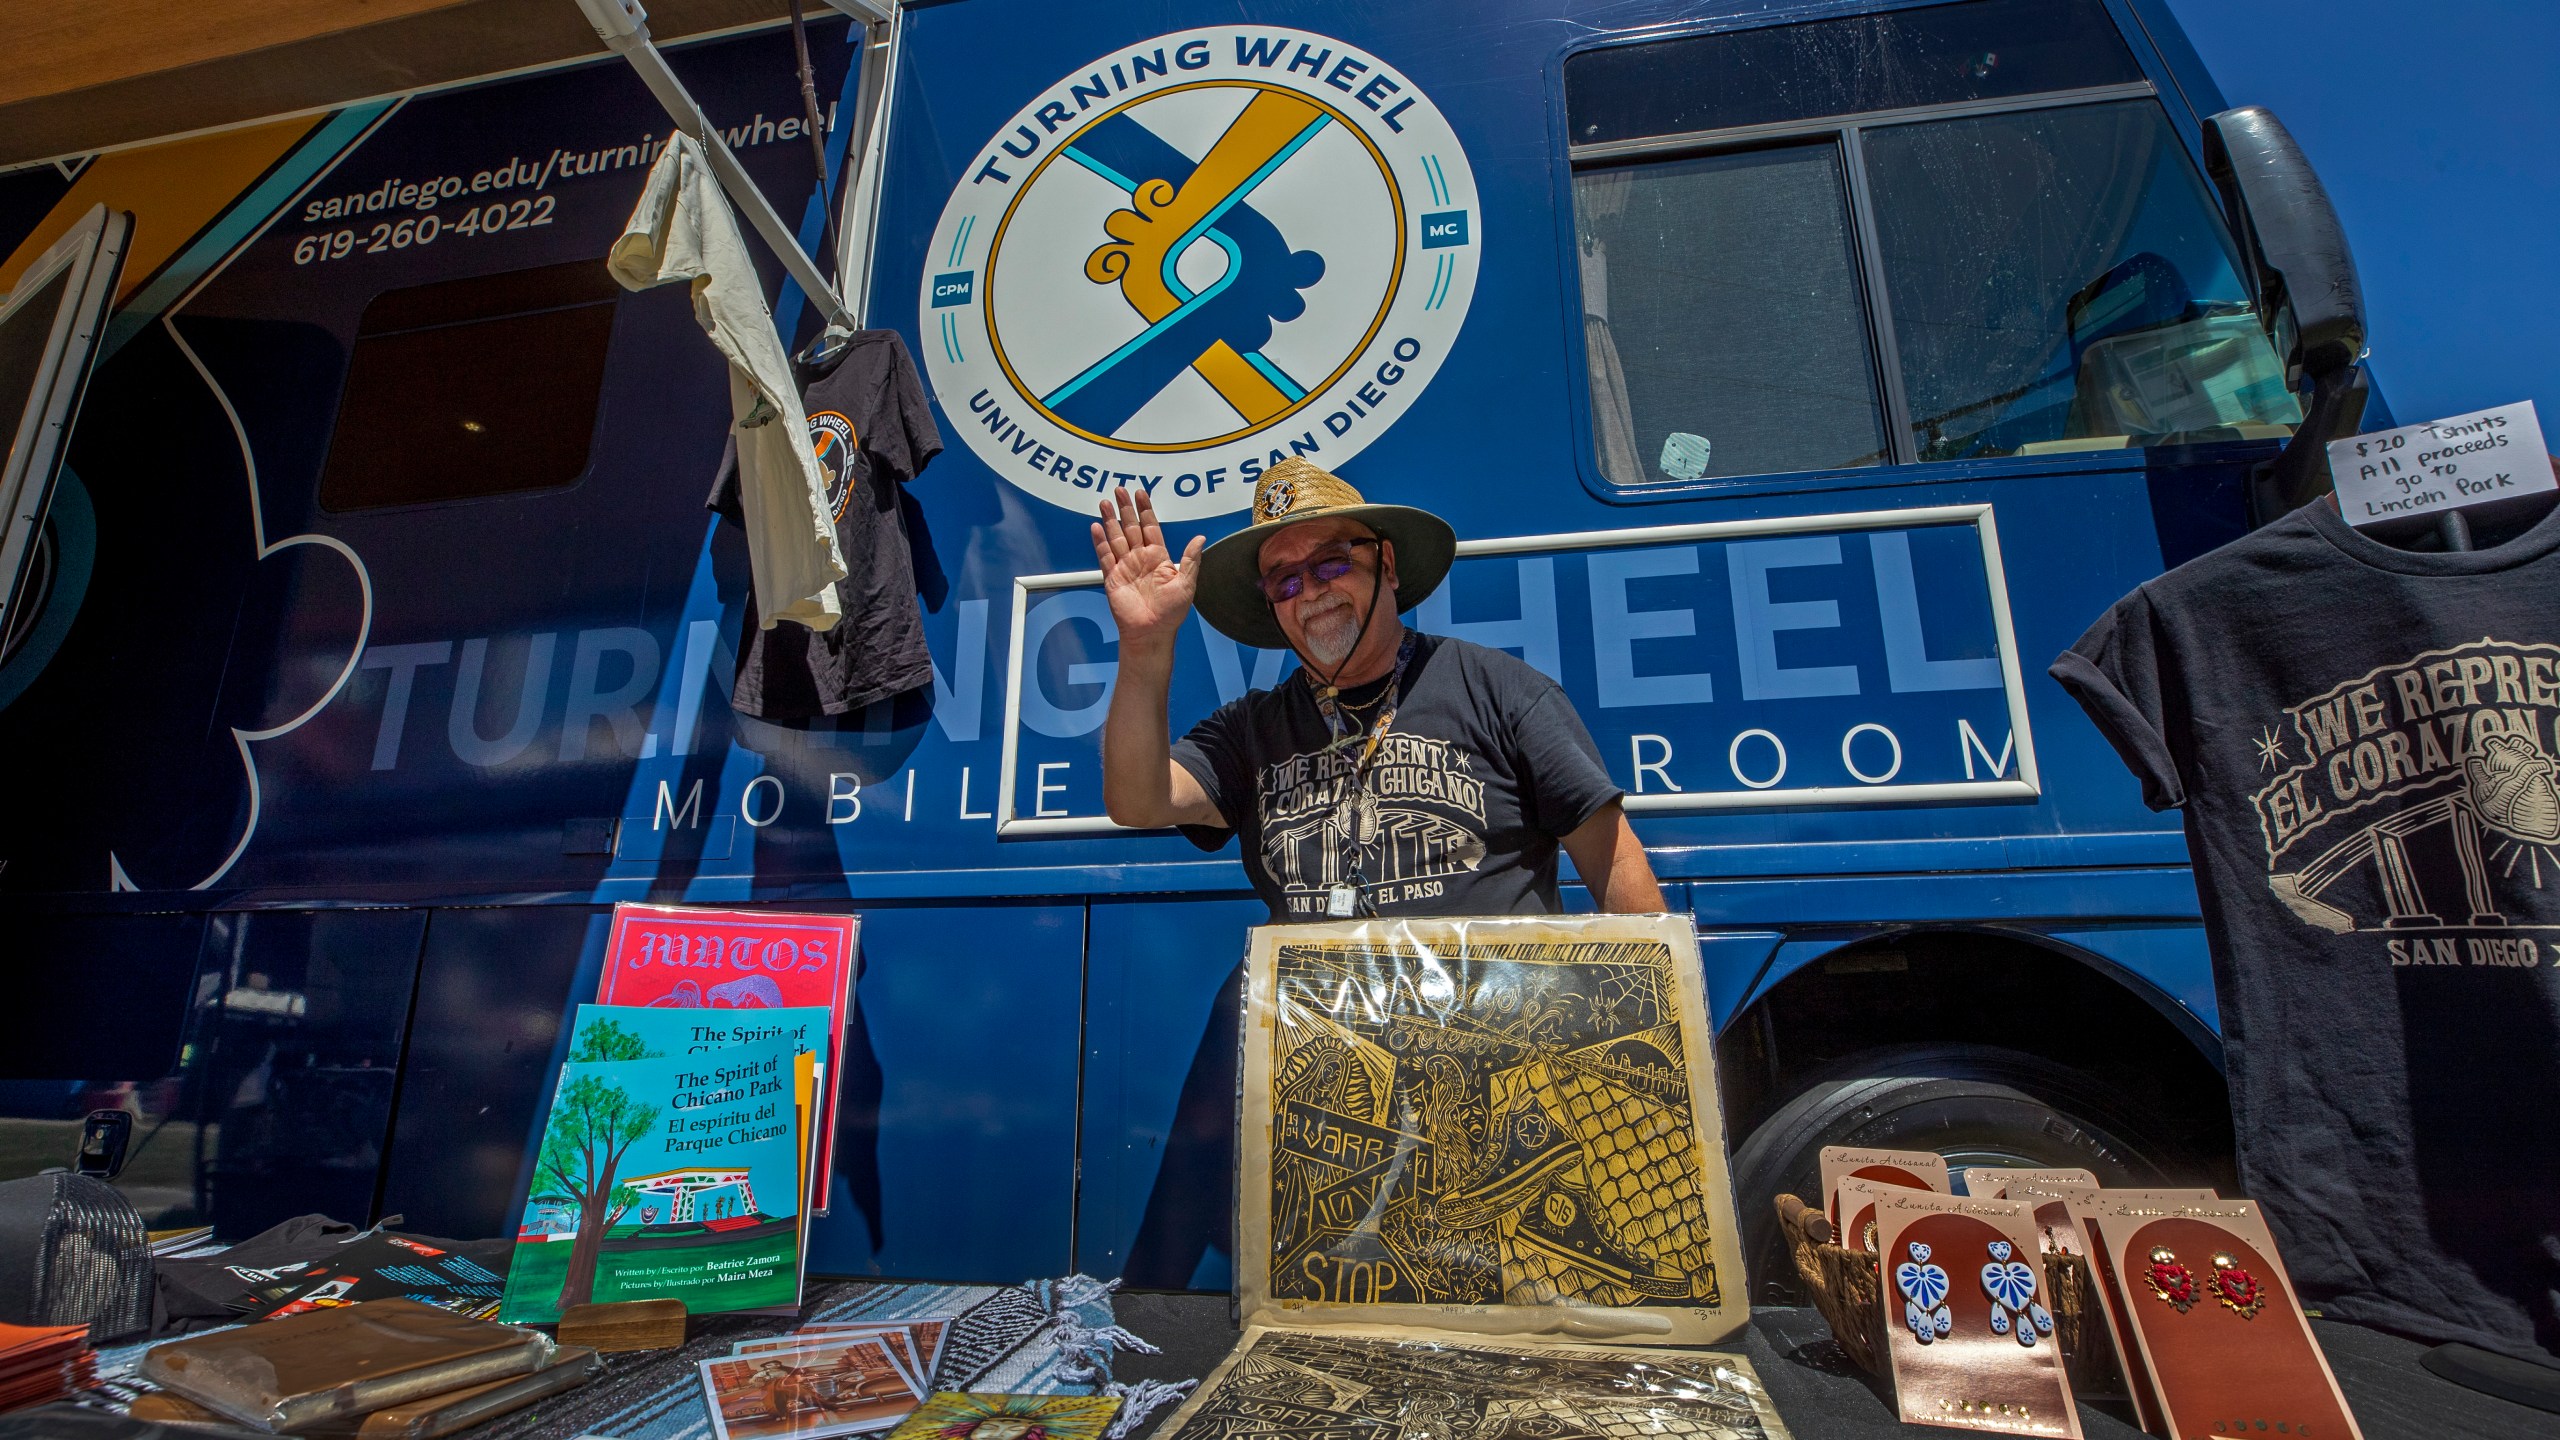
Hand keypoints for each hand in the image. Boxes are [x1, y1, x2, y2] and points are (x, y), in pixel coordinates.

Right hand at [1092, 487, 1203, 646]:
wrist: (1152, 633)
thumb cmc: (1171, 613)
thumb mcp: (1186, 584)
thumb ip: (1190, 560)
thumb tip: (1200, 539)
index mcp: (1158, 557)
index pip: (1150, 527)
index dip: (1145, 510)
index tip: (1140, 493)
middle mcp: (1140, 559)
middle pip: (1130, 527)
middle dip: (1125, 508)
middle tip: (1119, 489)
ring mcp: (1125, 567)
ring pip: (1116, 537)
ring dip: (1110, 520)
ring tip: (1104, 502)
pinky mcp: (1112, 578)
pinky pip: (1105, 556)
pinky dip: (1100, 542)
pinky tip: (1096, 527)